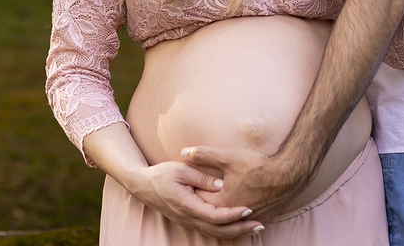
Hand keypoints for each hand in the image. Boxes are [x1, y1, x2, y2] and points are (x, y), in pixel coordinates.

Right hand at [128, 159, 263, 237]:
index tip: (248, 208)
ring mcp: (188, 221)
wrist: (143, 186)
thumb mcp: (182, 170)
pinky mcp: (189, 220)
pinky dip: (226, 230)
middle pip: (218, 229)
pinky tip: (239, 226)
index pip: (214, 215)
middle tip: (260, 224)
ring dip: (236, 231)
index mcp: (187, 205)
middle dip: (240, 228)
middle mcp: (188, 218)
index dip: (233, 214)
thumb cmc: (162, 175)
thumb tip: (224, 183)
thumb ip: (203, 178)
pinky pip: (210, 230)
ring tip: (255, 227)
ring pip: (215, 233)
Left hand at [181, 145, 310, 222]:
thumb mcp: (229, 157)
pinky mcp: (262, 218)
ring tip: (220, 198)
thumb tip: (184, 152)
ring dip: (223, 210)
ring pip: (230, 218)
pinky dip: (239, 214)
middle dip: (207, 201)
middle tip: (201, 190)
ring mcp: (249, 218)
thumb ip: (205, 155)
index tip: (190, 182)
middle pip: (213, 211)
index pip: (200, 200)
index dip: (195, 190)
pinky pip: (245, 220)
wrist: (289, 174)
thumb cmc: (258, 166)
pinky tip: (239, 204)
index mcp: (222, 203)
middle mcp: (233, 215)